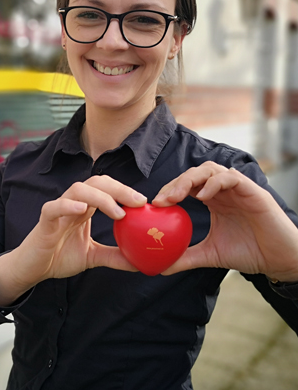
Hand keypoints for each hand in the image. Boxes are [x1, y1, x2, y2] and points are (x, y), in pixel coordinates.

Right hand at [0, 176, 146, 306]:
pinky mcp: (44, 221)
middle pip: (96, 182)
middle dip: (118, 188)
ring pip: (78, 189)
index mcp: (84, 208)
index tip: (143, 203)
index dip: (124, 190)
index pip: (106, 188)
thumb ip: (114, 256)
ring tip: (117, 211)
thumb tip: (139, 263)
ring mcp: (58, 210)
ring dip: (100, 197)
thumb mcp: (92, 256)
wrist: (32, 269)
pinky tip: (82, 209)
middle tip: (137, 201)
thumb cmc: (58, 256)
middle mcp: (73, 204)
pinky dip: (67, 205)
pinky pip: (53, 207)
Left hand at [152, 161, 297, 280]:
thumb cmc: (249, 252)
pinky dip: (214, 183)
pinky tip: (203, 196)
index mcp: (213, 199)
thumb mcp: (210, 254)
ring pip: (210, 169)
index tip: (156, 205)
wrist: (279, 261)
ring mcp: (238, 188)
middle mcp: (223, 190)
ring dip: (190, 179)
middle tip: (161, 200)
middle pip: (194, 173)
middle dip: (175, 183)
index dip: (170, 190)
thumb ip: (186, 257)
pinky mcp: (253, 191)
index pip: (187, 184)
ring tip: (177, 196)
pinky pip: (231, 177)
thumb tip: (160, 267)